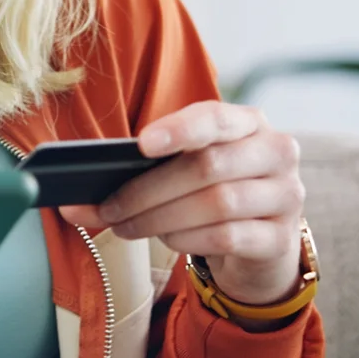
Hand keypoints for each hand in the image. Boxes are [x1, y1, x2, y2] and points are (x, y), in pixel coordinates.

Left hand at [61, 102, 304, 311]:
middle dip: (147, 190)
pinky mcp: (281, 238)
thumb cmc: (206, 190)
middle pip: (206, 166)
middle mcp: (275, 152)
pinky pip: (227, 237)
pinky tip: (167, 239)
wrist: (257, 239)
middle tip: (108, 207)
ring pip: (215, 203)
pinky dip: (187, 239)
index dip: (179, 129)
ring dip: (160, 217)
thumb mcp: (180, 169)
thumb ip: (137, 173)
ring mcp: (286, 196)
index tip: (141, 144)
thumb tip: (72, 204)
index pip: (215, 117)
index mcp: (247, 122)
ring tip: (126, 225)